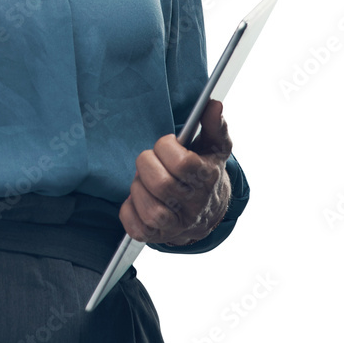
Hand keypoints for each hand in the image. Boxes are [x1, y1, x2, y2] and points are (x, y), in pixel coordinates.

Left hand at [118, 100, 232, 245]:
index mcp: (207, 180)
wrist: (206, 212)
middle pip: (162, 184)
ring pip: (150, 210)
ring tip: (145, 180)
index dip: (167, 148)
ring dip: (139, 188)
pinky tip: (138, 198)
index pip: (183, 163)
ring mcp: (176, 225)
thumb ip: (213, 125)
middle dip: (147, 165)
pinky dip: (129, 210)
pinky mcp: (156, 237)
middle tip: (150, 160)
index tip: (167, 143)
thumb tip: (213, 105)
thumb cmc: (204, 172)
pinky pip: (135, 227)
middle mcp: (194, 206)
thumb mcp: (213, 147)